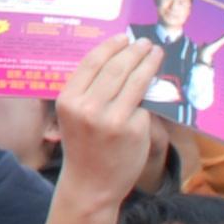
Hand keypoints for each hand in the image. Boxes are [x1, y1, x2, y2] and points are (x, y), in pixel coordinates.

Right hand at [51, 36, 161, 206]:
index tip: (124, 38)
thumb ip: (89, 90)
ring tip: (156, 54)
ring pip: (135, 81)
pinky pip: (143, 105)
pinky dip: (149, 95)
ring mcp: (112, 119)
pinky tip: (156, 86)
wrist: (91, 185)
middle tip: (146, 43)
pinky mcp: (132, 130)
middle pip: (116, 68)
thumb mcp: (74, 115)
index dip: (111, 46)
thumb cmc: (84, 146)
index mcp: (68, 100)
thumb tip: (119, 59)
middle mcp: (87, 107)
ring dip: (148, 63)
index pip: (92, 62)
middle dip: (134, 51)